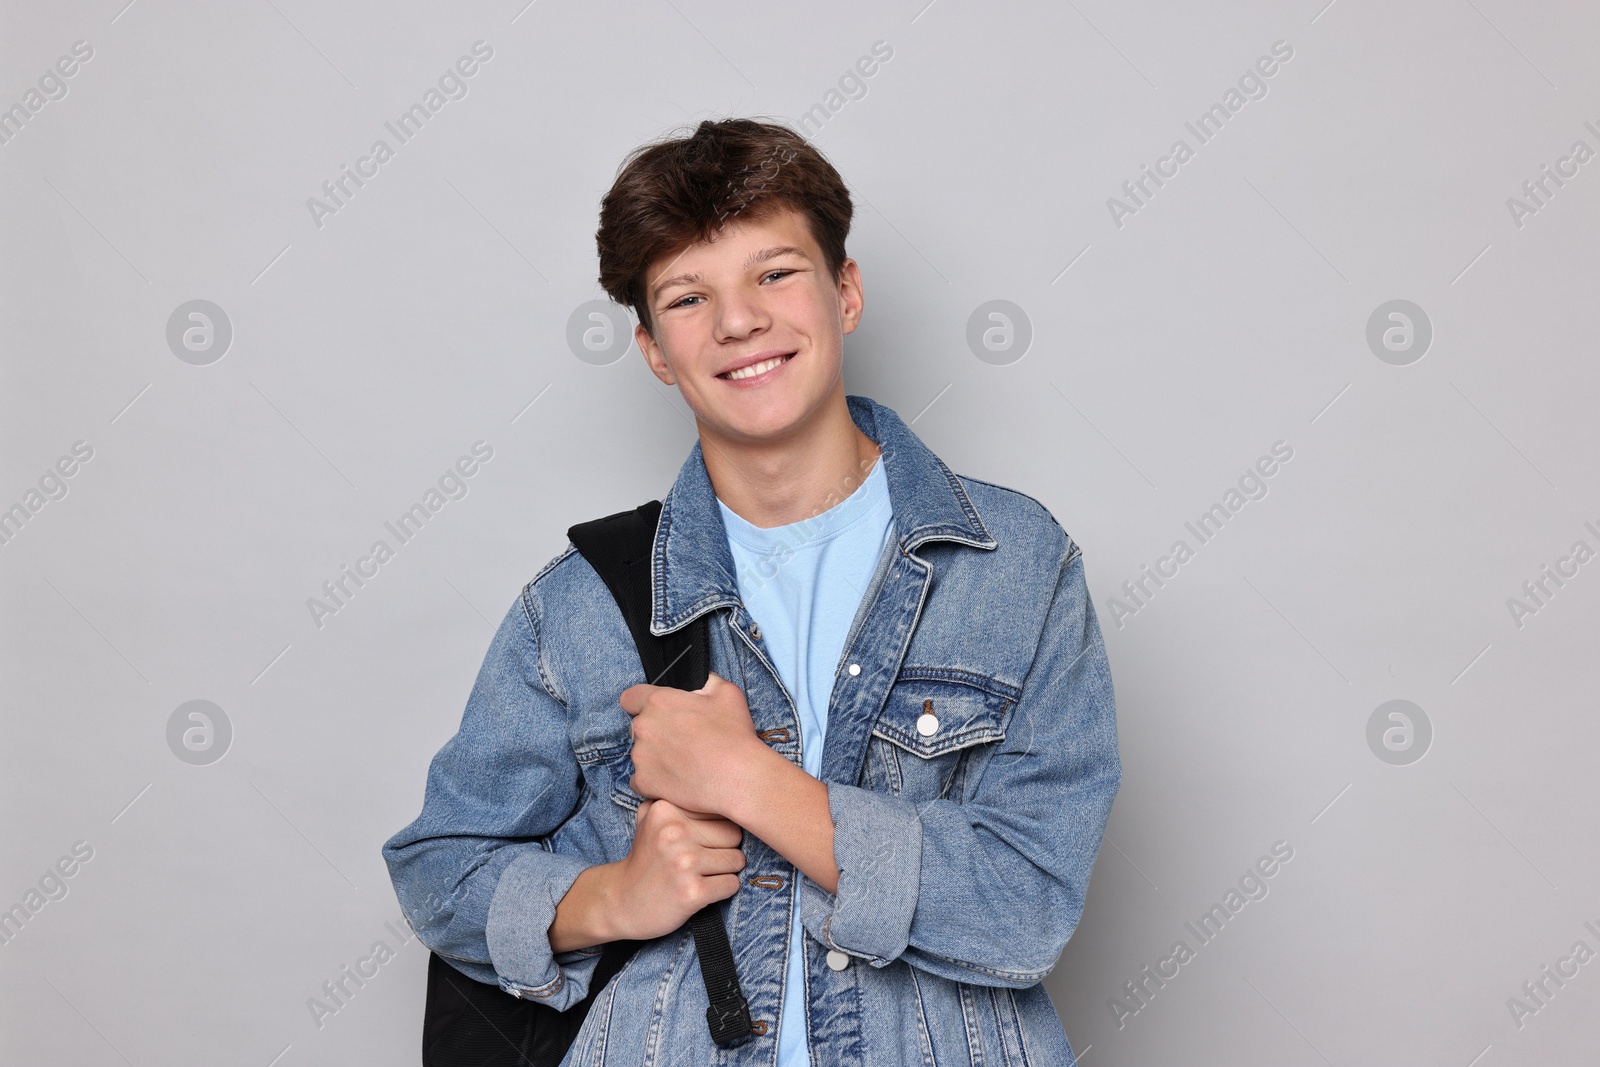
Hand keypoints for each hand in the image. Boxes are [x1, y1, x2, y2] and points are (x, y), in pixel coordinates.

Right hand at [608, 798, 746, 940]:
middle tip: (703, 860)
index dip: (717, 826)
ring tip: (701, 875)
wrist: (621, 902)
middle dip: (726, 849)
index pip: (721, 809)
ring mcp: (683, 862)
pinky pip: (731, 884)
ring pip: (737, 859)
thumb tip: (722, 787)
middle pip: (734, 834)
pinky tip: (702, 890)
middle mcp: (674, 832)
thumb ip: (679, 798)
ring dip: (725, 871)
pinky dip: (724, 890)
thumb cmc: (647, 859)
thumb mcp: (651, 818)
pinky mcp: (692, 892)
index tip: (701, 839)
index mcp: (666, 809)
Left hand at [619, 671, 768, 816]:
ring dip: (655, 757)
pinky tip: (675, 779)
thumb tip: (704, 683)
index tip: (653, 712)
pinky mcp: (644, 782)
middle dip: (654, 732)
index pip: (630, 697)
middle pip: (638, 727)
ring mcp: (641, 757)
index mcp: (659, 702)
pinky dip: (653, 781)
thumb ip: (708, 682)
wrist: (738, 778)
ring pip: (640, 754)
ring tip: (683, 763)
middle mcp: (644, 727)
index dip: (640, 703)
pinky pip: (640, 780)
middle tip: (680, 741)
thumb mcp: (727, 693)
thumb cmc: (733, 736)